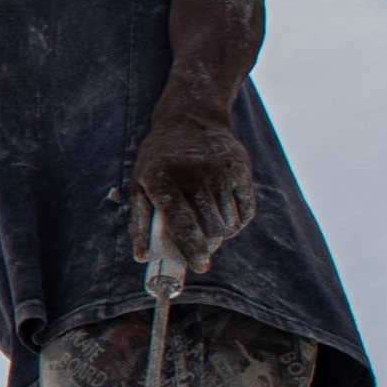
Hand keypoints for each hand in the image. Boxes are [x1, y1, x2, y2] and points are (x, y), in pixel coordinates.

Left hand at [128, 105, 255, 272]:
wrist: (190, 120)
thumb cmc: (159, 162)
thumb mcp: (141, 186)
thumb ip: (141, 222)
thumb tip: (142, 257)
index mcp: (163, 180)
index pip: (183, 224)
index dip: (192, 250)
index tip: (199, 266)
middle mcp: (194, 174)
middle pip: (211, 228)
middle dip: (208, 247)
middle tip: (202, 252)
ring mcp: (220, 169)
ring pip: (229, 222)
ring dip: (221, 235)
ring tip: (209, 229)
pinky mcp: (242, 168)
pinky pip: (246, 211)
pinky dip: (237, 223)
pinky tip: (225, 218)